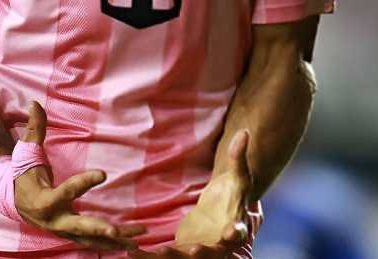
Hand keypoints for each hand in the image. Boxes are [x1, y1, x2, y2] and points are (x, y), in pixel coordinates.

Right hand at [12, 101, 145, 250]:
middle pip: (79, 226)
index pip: (67, 190)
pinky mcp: (71, 234)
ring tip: (137, 238)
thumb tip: (35, 103)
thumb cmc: (23, 173)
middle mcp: (55, 219)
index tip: (103, 174)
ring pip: (91, 239)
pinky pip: (93, 243)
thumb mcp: (27, 151)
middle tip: (116, 231)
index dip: (84, 182)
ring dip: (114, 240)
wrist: (13, 199)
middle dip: (98, 229)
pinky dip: (111, 246)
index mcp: (45, 198)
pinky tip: (132, 245)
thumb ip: (35, 129)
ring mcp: (64, 230)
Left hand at [128, 130, 254, 258]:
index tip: (231, 232)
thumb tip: (245, 131)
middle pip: (212, 253)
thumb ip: (238, 156)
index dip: (235, 233)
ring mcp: (199, 251)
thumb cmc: (232, 193)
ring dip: (169, 257)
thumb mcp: (236, 175)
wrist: (222, 211)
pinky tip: (132, 252)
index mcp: (234, 227)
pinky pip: (166, 256)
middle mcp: (218, 245)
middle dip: (202, 253)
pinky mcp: (182, 252)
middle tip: (194, 250)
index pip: (238, 232)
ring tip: (155, 253)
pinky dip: (150, 256)